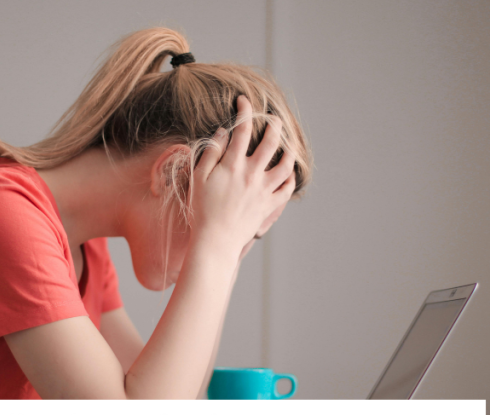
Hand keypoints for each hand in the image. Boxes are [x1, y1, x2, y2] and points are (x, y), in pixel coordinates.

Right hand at [189, 95, 296, 258]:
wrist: (216, 240)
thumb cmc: (202, 209)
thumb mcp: (199, 178)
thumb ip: (211, 153)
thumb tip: (224, 133)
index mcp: (233, 165)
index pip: (242, 129)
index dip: (245, 110)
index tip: (244, 100)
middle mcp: (252, 174)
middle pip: (271, 142)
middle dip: (274, 125)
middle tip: (274, 118)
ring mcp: (264, 190)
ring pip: (286, 164)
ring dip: (289, 150)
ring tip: (288, 143)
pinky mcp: (269, 205)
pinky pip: (287, 189)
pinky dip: (291, 178)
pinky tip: (289, 172)